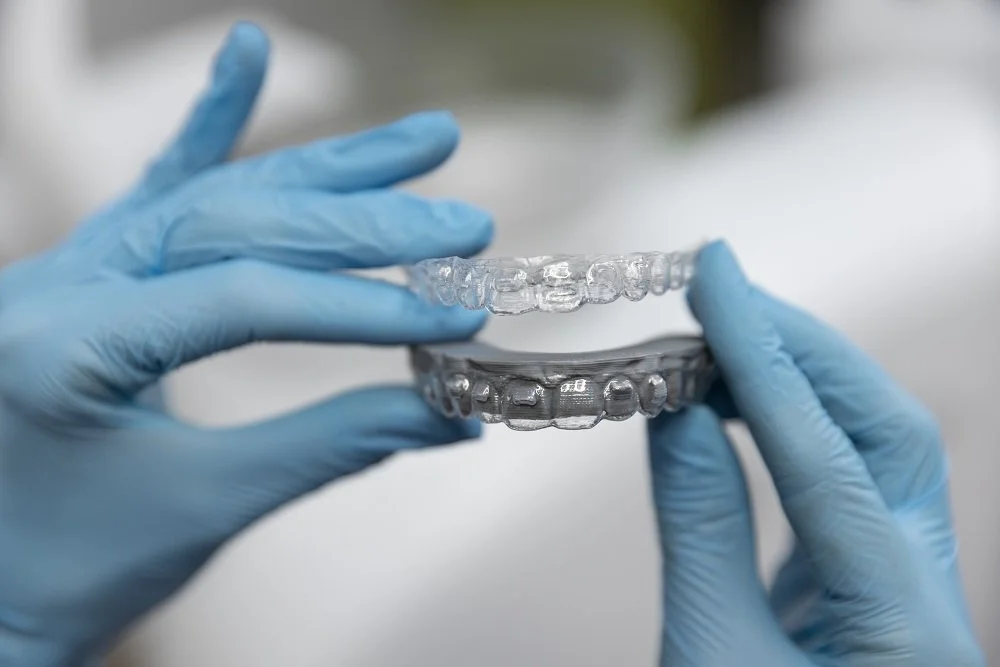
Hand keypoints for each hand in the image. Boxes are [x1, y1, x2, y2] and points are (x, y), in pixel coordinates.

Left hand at [0, 23, 491, 665]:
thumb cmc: (80, 564)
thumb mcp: (210, 507)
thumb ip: (334, 445)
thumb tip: (455, 415)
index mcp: (66, 350)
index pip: (244, 298)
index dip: (362, 305)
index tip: (457, 317)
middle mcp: (57, 285)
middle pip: (238, 223)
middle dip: (363, 225)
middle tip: (464, 224)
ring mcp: (71, 266)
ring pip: (216, 193)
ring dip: (325, 167)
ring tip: (423, 141)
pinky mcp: (92, 268)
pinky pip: (158, 187)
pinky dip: (210, 124)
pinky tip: (245, 51)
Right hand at [647, 241, 982, 665]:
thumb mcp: (706, 654)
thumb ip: (699, 524)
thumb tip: (677, 410)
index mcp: (908, 631)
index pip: (824, 459)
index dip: (761, 359)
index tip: (714, 277)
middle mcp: (932, 598)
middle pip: (885, 434)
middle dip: (800, 350)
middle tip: (721, 294)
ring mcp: (910, 589)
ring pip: (876, 451)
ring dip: (799, 380)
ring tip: (723, 332)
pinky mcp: (873, 586)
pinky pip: (843, 482)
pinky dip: (788, 428)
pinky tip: (738, 404)